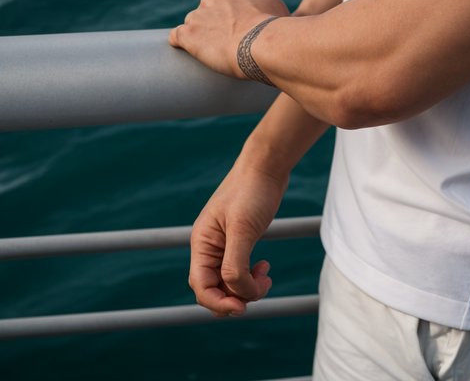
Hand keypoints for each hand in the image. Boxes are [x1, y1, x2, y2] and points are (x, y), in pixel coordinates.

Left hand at [169, 0, 289, 77]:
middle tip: (228, 41)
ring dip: (201, 34)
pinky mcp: (189, 33)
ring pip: (195, 21)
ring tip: (213, 53)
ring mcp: (201, 12)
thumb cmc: (278, 31)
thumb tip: (271, 17)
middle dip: (216, 21)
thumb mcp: (278, 7)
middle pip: (210, 6)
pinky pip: (177, 36)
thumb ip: (267, 5)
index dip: (233, 13)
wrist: (263, 44)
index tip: (239, 26)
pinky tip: (186, 53)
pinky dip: (181, 44)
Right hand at [188, 152, 287, 314]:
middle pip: (213, 288)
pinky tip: (265, 267)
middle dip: (235, 296)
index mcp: (201, 243)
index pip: (201, 286)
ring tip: (266, 276)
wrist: (268, 164)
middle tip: (260, 289)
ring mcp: (223, 244)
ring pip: (228, 282)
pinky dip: (251, 276)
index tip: (243, 306)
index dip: (219, 302)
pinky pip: (239, 270)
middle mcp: (208, 246)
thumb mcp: (243, 229)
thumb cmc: (252, 191)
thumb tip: (235, 292)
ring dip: (247, 287)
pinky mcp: (239, 240)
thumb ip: (235, 264)